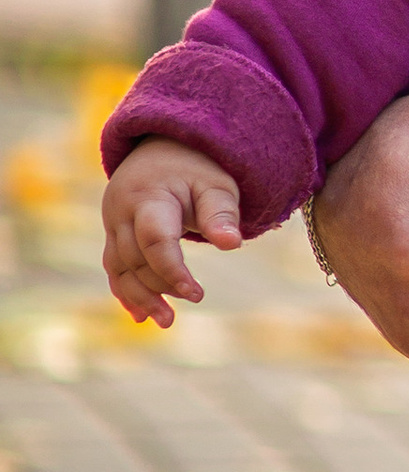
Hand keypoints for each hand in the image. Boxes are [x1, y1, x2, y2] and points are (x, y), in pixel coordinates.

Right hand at [103, 139, 242, 327]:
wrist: (161, 149)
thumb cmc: (196, 170)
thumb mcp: (216, 184)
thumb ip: (221, 213)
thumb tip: (232, 245)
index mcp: (148, 197)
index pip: (154, 240)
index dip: (172, 270)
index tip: (196, 294)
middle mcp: (122, 212)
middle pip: (135, 259)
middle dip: (160, 286)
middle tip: (195, 299)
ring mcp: (113, 225)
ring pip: (119, 268)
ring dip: (140, 297)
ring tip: (166, 321)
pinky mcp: (113, 236)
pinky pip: (115, 269)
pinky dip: (126, 292)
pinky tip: (141, 316)